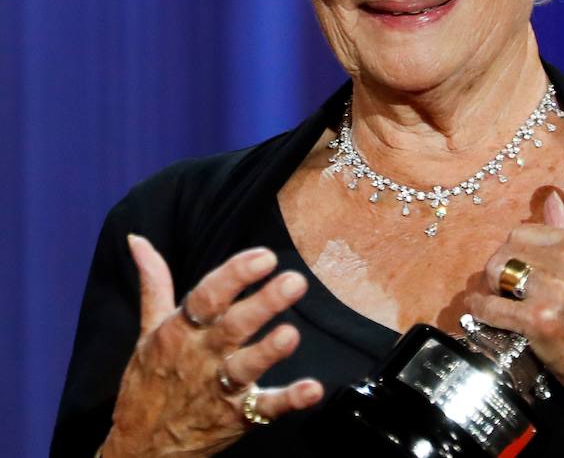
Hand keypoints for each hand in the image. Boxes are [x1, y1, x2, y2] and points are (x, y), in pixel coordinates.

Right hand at [102, 236, 322, 456]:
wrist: (140, 449)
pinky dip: (289, 400)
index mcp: (180, 331)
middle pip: (233, 326)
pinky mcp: (237, 417)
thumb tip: (138, 240)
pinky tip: (312, 389)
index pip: (207, 296)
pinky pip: (265, 409)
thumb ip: (154, 283)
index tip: (264, 256)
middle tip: (294, 281)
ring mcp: (219, 389)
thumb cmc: (150, 381)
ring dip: (269, 351)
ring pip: (246, 367)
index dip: (235, 275)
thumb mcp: (148, 331)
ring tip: (291, 334)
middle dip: (263, 304)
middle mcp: (200, 357)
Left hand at [466, 192, 563, 438]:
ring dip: (491, 288)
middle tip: (506, 287)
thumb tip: (550, 200)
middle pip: (508, 249)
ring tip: (499, 300)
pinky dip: (481, 311)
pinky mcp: (541, 321)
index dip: (518, 251)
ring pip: (497, 271)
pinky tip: (482, 314)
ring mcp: (556, 292)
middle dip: (501, 267)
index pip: (527, 231)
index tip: (520, 268)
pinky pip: (492, 307)